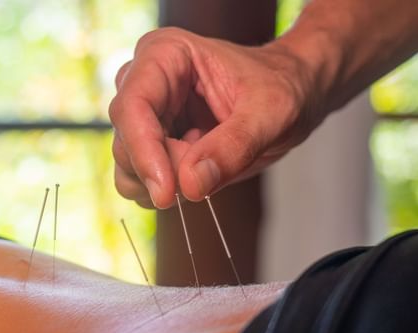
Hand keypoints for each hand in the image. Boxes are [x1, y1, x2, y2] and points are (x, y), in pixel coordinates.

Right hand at [109, 27, 319, 208]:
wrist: (291, 93)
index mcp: (165, 55)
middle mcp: (144, 83)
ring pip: (127, 167)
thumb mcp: (272, 112)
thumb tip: (190, 184)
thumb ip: (233, 147)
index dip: (144, 152)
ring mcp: (145, 116)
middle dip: (164, 170)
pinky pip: (140, 181)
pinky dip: (170, 189)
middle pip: (126, 142)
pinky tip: (202, 167)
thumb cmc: (282, 87)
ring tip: (212, 162)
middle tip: (209, 174)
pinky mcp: (151, 144)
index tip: (167, 192)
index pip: (133, 107)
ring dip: (167, 182)